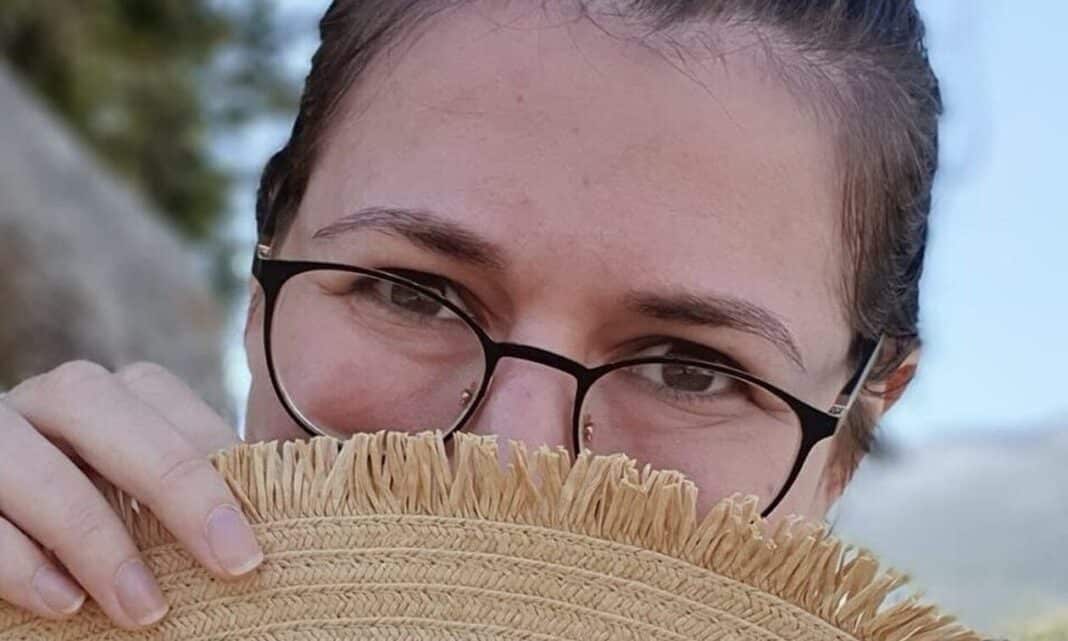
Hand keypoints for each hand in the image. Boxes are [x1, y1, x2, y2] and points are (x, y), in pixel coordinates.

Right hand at [0, 361, 262, 628]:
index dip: (214, 458)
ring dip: (94, 536)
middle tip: (236, 562)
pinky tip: (66, 605)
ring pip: (28, 461)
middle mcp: (41, 403)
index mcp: (101, 395)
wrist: (7, 532)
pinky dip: (21, 563)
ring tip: (147, 608)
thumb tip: (295, 514)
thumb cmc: (90, 519)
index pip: (157, 394)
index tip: (259, 536)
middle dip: (175, 483)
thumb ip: (194, 493)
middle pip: (97, 407)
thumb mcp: (138, 497)